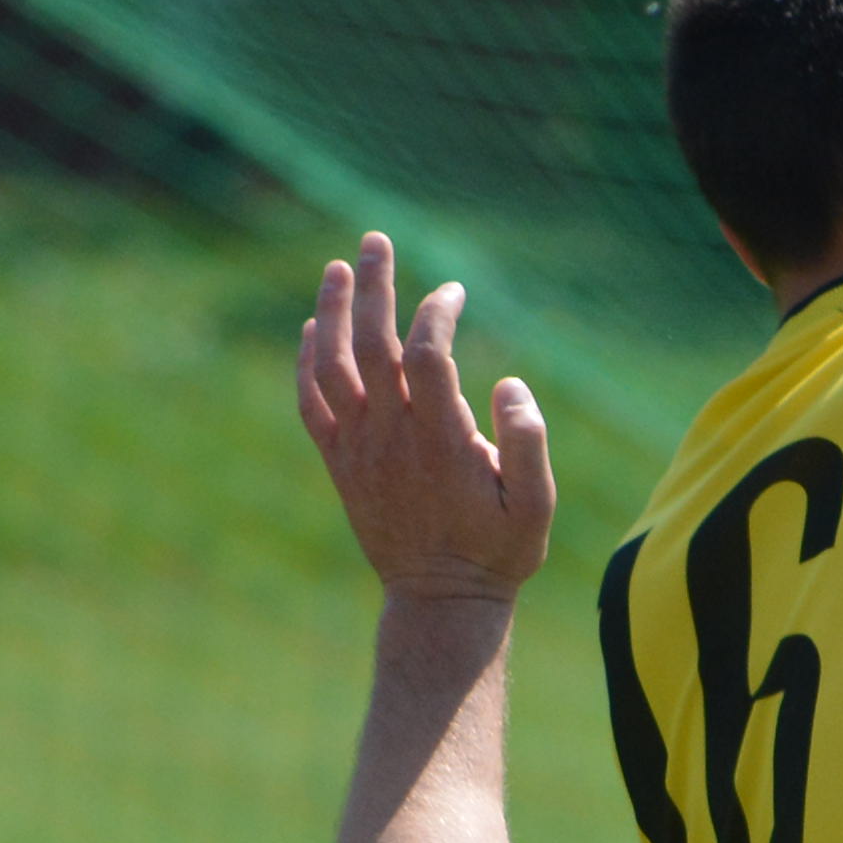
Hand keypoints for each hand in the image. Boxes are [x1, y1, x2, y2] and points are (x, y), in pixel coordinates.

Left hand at [295, 230, 553, 602]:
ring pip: (332, 366)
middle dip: (373, 286)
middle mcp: (391, 437)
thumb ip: (529, 442)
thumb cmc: (498, 552)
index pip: (428, 354)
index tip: (455, 292)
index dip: (438, 313)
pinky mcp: (340, 464)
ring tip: (337, 268)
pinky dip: (306, 361)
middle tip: (376, 240)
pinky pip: (311, 403)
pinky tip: (312, 329)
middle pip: (372, 344)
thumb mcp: (537, 506)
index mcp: (441, 440)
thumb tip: (508, 382)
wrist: (440, 602)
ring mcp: (359, 449)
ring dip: (330, 311)